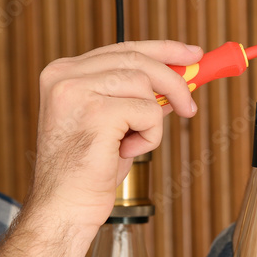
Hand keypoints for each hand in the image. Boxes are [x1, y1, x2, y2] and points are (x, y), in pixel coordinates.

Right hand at [28, 40, 200, 230]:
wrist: (65, 208)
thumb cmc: (88, 172)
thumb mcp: (114, 123)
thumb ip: (135, 96)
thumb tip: (177, 80)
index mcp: (63, 73)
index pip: (123, 49)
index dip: (162, 50)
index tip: (192, 54)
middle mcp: (65, 75)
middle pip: (138, 60)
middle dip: (174, 81)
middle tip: (189, 107)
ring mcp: (77, 90)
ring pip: (145, 85)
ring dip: (152, 120)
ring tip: (132, 144)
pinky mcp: (95, 111)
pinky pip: (148, 111)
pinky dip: (149, 136)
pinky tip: (126, 152)